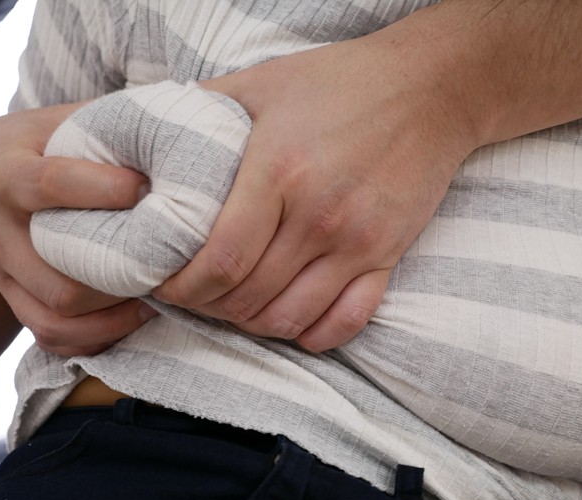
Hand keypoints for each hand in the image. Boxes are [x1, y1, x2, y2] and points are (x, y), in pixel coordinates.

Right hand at [0, 104, 155, 354]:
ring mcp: (0, 272)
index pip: (50, 186)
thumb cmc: (31, 143)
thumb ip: (108, 122)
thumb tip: (180, 121)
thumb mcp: (59, 119)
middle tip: (173, 262)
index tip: (148, 189)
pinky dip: (96, 337)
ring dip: (115, 315)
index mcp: (6, 174)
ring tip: (160, 295)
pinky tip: (134, 317)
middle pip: (59, 275)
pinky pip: (50, 336)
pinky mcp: (9, 298)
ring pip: (56, 315)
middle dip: (122, 275)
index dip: (102, 191)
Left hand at [155, 9, 480, 350]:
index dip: (183, 286)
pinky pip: (348, 322)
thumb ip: (204, 108)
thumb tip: (150, 138)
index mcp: (279, 170)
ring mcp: (358, 241)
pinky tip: (291, 322)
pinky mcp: (388, 255)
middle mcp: (319, 215)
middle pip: (248, 297)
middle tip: (193, 296)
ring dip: (253, 325)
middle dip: (208, 307)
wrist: (431, 88)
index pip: (220, 260)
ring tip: (234, 308)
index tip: (166, 283)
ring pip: (290, 318)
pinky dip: (313, 336)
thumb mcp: (264, 81)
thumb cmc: (341, 82)